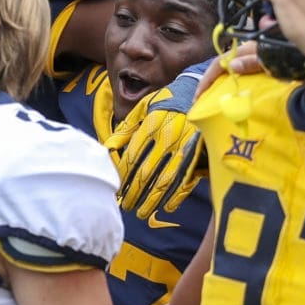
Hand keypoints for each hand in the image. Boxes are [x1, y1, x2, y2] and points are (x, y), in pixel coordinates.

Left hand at [107, 64, 206, 219]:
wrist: (196, 91)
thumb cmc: (164, 101)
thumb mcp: (142, 109)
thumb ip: (125, 129)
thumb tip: (107, 148)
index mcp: (150, 125)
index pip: (132, 158)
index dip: (122, 177)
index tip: (116, 190)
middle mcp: (166, 137)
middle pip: (146, 173)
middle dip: (134, 193)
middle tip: (126, 206)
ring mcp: (184, 147)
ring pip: (165, 180)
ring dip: (152, 199)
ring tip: (142, 212)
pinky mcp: (198, 153)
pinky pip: (187, 179)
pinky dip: (177, 195)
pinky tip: (167, 207)